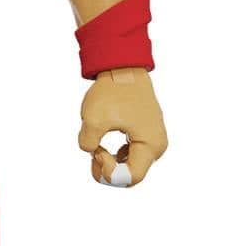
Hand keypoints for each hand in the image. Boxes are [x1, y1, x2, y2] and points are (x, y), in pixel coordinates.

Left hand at [77, 67, 166, 187]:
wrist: (124, 67)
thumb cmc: (112, 91)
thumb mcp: (92, 118)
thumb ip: (87, 144)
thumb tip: (91, 152)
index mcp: (150, 145)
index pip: (130, 178)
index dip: (108, 172)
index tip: (97, 150)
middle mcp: (157, 146)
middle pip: (132, 176)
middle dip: (108, 170)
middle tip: (94, 151)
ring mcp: (153, 140)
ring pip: (130, 167)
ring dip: (111, 163)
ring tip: (97, 146)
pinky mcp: (146, 135)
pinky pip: (131, 157)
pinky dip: (116, 156)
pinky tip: (104, 145)